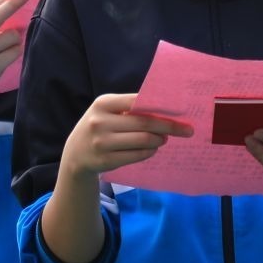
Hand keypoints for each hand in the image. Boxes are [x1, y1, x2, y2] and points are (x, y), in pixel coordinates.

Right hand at [61, 92, 191, 178]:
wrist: (75, 153)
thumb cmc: (99, 126)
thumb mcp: (107, 112)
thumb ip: (130, 110)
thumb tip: (165, 111)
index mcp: (103, 103)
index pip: (137, 101)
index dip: (161, 106)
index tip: (181, 111)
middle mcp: (100, 121)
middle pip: (144, 123)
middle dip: (169, 126)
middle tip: (187, 130)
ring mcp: (102, 142)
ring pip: (143, 140)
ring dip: (159, 140)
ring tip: (163, 139)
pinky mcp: (106, 161)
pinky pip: (137, 155)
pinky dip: (149, 152)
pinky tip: (152, 149)